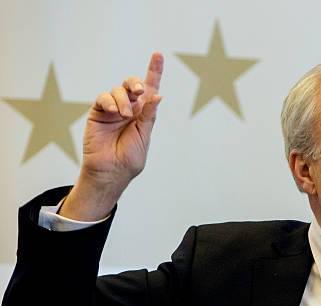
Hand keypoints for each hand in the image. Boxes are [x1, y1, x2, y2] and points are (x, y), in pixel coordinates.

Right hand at [60, 53, 163, 220]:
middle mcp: (128, 108)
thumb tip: (157, 95)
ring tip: (124, 116)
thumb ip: (148, 115)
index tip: (158, 55)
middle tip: (139, 91)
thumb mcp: (144, 136)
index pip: (150, 89)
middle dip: (136, 83)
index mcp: (143, 113)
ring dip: (123, 100)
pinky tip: (114, 112)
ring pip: (118, 90)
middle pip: (132, 84)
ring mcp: (113, 109)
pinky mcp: (98, 112)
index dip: (154, 71)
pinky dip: (109, 101)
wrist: (111, 171)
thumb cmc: (130, 158)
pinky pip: (103, 98)